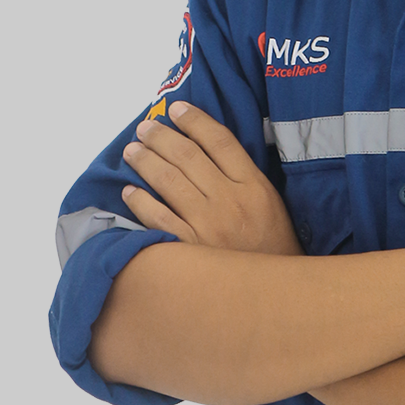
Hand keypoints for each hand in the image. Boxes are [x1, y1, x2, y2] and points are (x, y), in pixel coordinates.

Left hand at [122, 100, 302, 255]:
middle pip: (189, 157)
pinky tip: (129, 191)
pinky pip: (157, 220)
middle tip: (146, 127)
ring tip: (132, 150)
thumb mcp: (269, 202)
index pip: (220, 141)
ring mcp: (207, 226)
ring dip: (147, 162)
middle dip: (163, 137)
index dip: (196, 121)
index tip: (177, 109)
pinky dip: (141, 203)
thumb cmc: (272, 245)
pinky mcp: (189, 250)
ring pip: (170, 183)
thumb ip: (244, 177)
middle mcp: (229, 201)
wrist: (274, 295)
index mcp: (254, 186)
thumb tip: (209, 150)